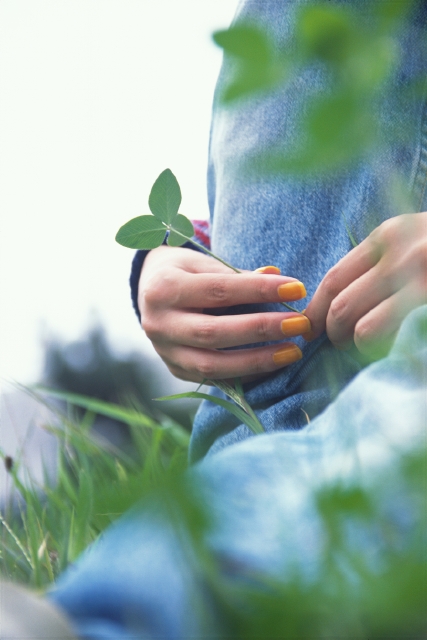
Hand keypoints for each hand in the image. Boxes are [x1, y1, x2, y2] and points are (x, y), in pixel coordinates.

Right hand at [138, 246, 310, 381]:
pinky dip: (246, 374)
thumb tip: (277, 276)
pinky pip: (214, 379)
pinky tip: (272, 366)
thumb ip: (238, 274)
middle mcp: (159, 324)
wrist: (149, 293)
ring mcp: (165, 352)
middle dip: (261, 330)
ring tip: (293, 352)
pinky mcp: (176, 370)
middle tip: (300, 324)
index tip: (296, 289)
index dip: (259, 290)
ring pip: (212, 365)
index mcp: (164, 289)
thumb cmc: (185, 272)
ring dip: (257, 361)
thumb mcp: (204, 263)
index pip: (218, 291)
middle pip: (214, 332)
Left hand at [304, 212, 426, 357]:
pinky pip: (394, 339)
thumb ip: (382, 263)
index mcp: (388, 236)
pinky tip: (396, 349)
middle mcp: (400, 253)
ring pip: (361, 328)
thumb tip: (339, 304)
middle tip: (343, 347)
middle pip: (340, 307)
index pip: (334, 279)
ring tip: (372, 352)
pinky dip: (386, 352)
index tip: (310, 330)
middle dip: (333, 335)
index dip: (316, 311)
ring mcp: (420, 278)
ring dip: (360, 348)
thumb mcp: (416, 243)